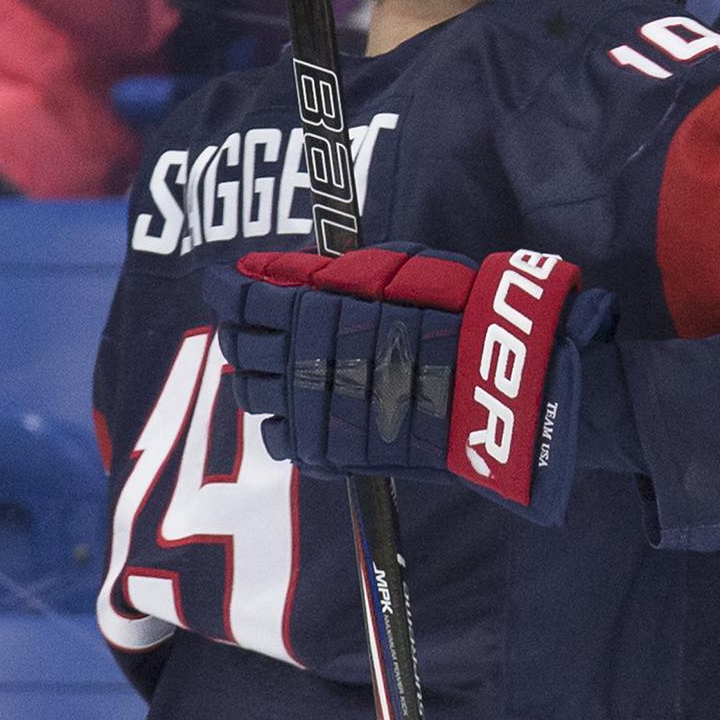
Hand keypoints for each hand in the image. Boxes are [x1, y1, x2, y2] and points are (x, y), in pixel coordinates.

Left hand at [207, 244, 621, 522]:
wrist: (497, 387)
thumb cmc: (456, 314)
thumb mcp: (392, 269)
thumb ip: (321, 270)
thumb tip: (259, 268)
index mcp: (310, 312)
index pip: (241, 299)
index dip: (224, 288)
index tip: (222, 281)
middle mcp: (298, 362)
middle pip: (238, 348)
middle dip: (240, 332)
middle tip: (257, 323)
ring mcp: (311, 411)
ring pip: (252, 395)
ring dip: (260, 376)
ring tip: (286, 366)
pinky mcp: (329, 451)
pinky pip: (280, 439)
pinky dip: (283, 422)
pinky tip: (306, 408)